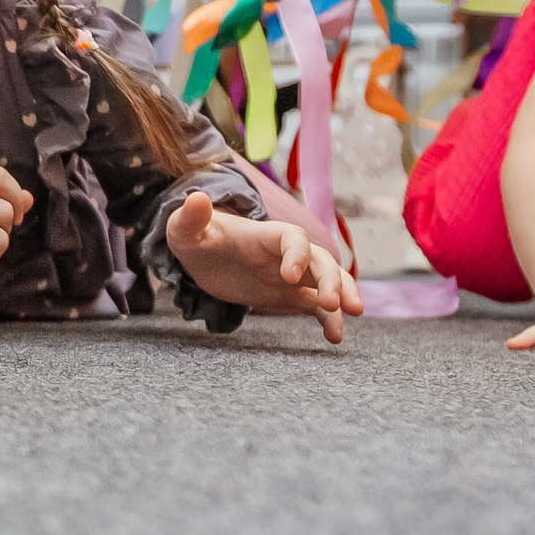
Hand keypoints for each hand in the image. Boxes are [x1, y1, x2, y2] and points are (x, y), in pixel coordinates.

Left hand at [163, 191, 362, 344]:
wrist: (203, 257)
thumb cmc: (196, 238)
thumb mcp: (185, 230)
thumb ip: (190, 218)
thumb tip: (194, 197)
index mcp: (264, 234)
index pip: (291, 237)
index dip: (296, 254)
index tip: (290, 277)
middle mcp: (285, 253)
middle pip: (319, 259)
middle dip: (330, 279)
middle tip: (333, 304)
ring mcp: (291, 274)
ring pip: (328, 280)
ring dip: (342, 294)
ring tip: (350, 315)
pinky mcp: (290, 294)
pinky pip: (317, 305)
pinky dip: (329, 318)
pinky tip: (334, 337)